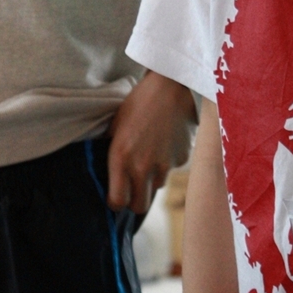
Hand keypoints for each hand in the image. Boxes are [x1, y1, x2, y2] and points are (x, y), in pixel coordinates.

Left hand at [107, 72, 196, 214]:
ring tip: (150, 154)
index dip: (116, 201)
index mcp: (120, 158)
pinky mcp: (181, 159)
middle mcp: (142, 167)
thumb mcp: (116, 126)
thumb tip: (111, 173)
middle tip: (133, 188)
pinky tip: (165, 141)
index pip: (117, 201)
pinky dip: (167, 162)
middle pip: (139, 206)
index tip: (116, 195)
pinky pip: (172, 170)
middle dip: (135, 200)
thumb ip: (113, 151)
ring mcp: (164, 165)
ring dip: (152, 179)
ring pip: (156, 187)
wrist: (171, 87)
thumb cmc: (139, 103)